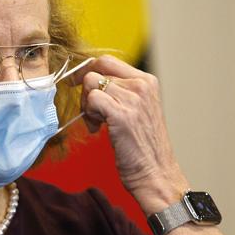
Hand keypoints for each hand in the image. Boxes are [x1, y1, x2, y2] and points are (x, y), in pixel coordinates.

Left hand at [72, 55, 189, 213]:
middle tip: (89, 110)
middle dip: (85, 88)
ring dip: (88, 104)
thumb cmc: (143, 148)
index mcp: (147, 81)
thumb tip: (92, 81)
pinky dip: (89, 114)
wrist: (156, 174)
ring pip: (92, 84)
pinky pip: (92, 99)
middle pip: (97, 69)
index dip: (88, 70)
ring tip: (98, 123)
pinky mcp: (122, 114)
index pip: (108, 60)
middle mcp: (142, 85)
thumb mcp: (138, 110)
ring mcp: (133, 98)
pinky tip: (98, 129)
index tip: (78, 84)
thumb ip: (121, 93)